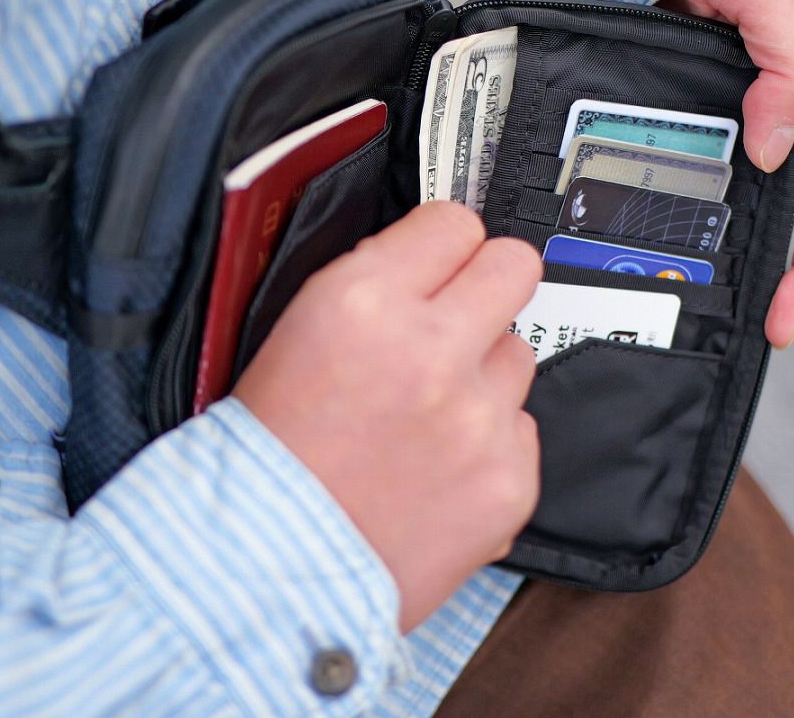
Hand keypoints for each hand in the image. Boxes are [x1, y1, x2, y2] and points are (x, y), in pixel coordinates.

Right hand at [233, 201, 541, 631]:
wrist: (271, 569)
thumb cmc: (270, 459)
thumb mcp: (296, 335)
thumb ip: (374, 282)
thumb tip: (429, 260)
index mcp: (364, 304)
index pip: (452, 222)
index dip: (444, 241)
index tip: (442, 258)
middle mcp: (431, 352)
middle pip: (514, 266)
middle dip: (488, 281)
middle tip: (461, 314)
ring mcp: (479, 419)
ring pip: (519, 353)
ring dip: (483, 372)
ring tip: (429, 413)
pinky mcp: (510, 479)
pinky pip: (523, 427)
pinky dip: (490, 440)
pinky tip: (441, 465)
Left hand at [660, 0, 793, 346]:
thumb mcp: (774, 4)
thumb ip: (791, 69)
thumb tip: (773, 145)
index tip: (785, 315)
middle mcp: (766, 134)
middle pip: (785, 224)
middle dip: (772, 282)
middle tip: (736, 327)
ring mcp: (720, 136)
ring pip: (731, 212)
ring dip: (719, 258)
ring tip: (684, 301)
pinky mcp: (676, 131)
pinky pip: (680, 183)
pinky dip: (669, 217)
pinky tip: (642, 242)